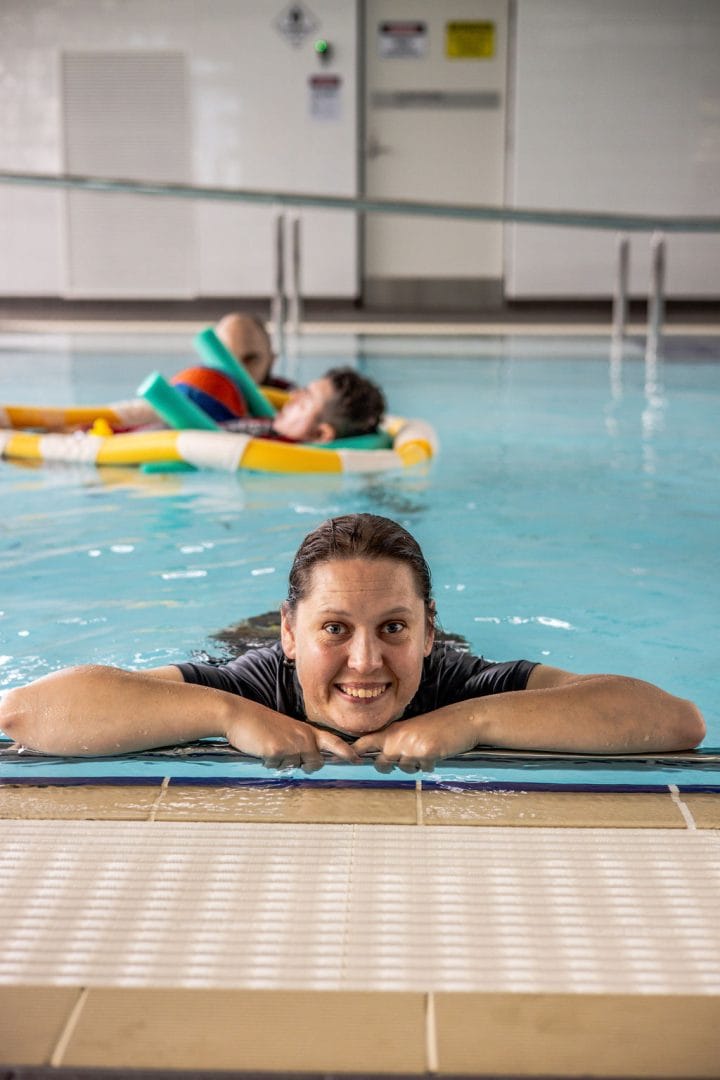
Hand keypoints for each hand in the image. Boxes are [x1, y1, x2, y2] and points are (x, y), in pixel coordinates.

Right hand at [225, 701, 359, 772]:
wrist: (239, 714)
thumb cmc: (259, 722)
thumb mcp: (285, 728)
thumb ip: (299, 742)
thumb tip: (306, 761)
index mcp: (306, 730)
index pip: (332, 742)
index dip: (345, 752)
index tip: (357, 759)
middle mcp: (303, 737)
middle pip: (315, 763)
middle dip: (305, 765)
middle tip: (285, 751)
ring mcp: (291, 744)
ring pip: (292, 767)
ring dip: (280, 762)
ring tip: (268, 744)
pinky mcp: (277, 751)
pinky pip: (275, 767)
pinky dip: (267, 761)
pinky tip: (260, 748)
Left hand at [353, 704, 482, 773]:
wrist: (463, 720)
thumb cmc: (439, 725)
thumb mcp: (412, 729)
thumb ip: (397, 741)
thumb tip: (383, 760)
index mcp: (393, 730)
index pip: (365, 742)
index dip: (355, 752)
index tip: (351, 760)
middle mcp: (398, 738)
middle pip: (380, 764)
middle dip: (388, 767)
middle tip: (406, 758)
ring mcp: (411, 746)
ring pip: (403, 768)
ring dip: (414, 765)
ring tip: (426, 751)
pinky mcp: (425, 754)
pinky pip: (423, 769)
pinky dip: (430, 765)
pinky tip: (437, 753)